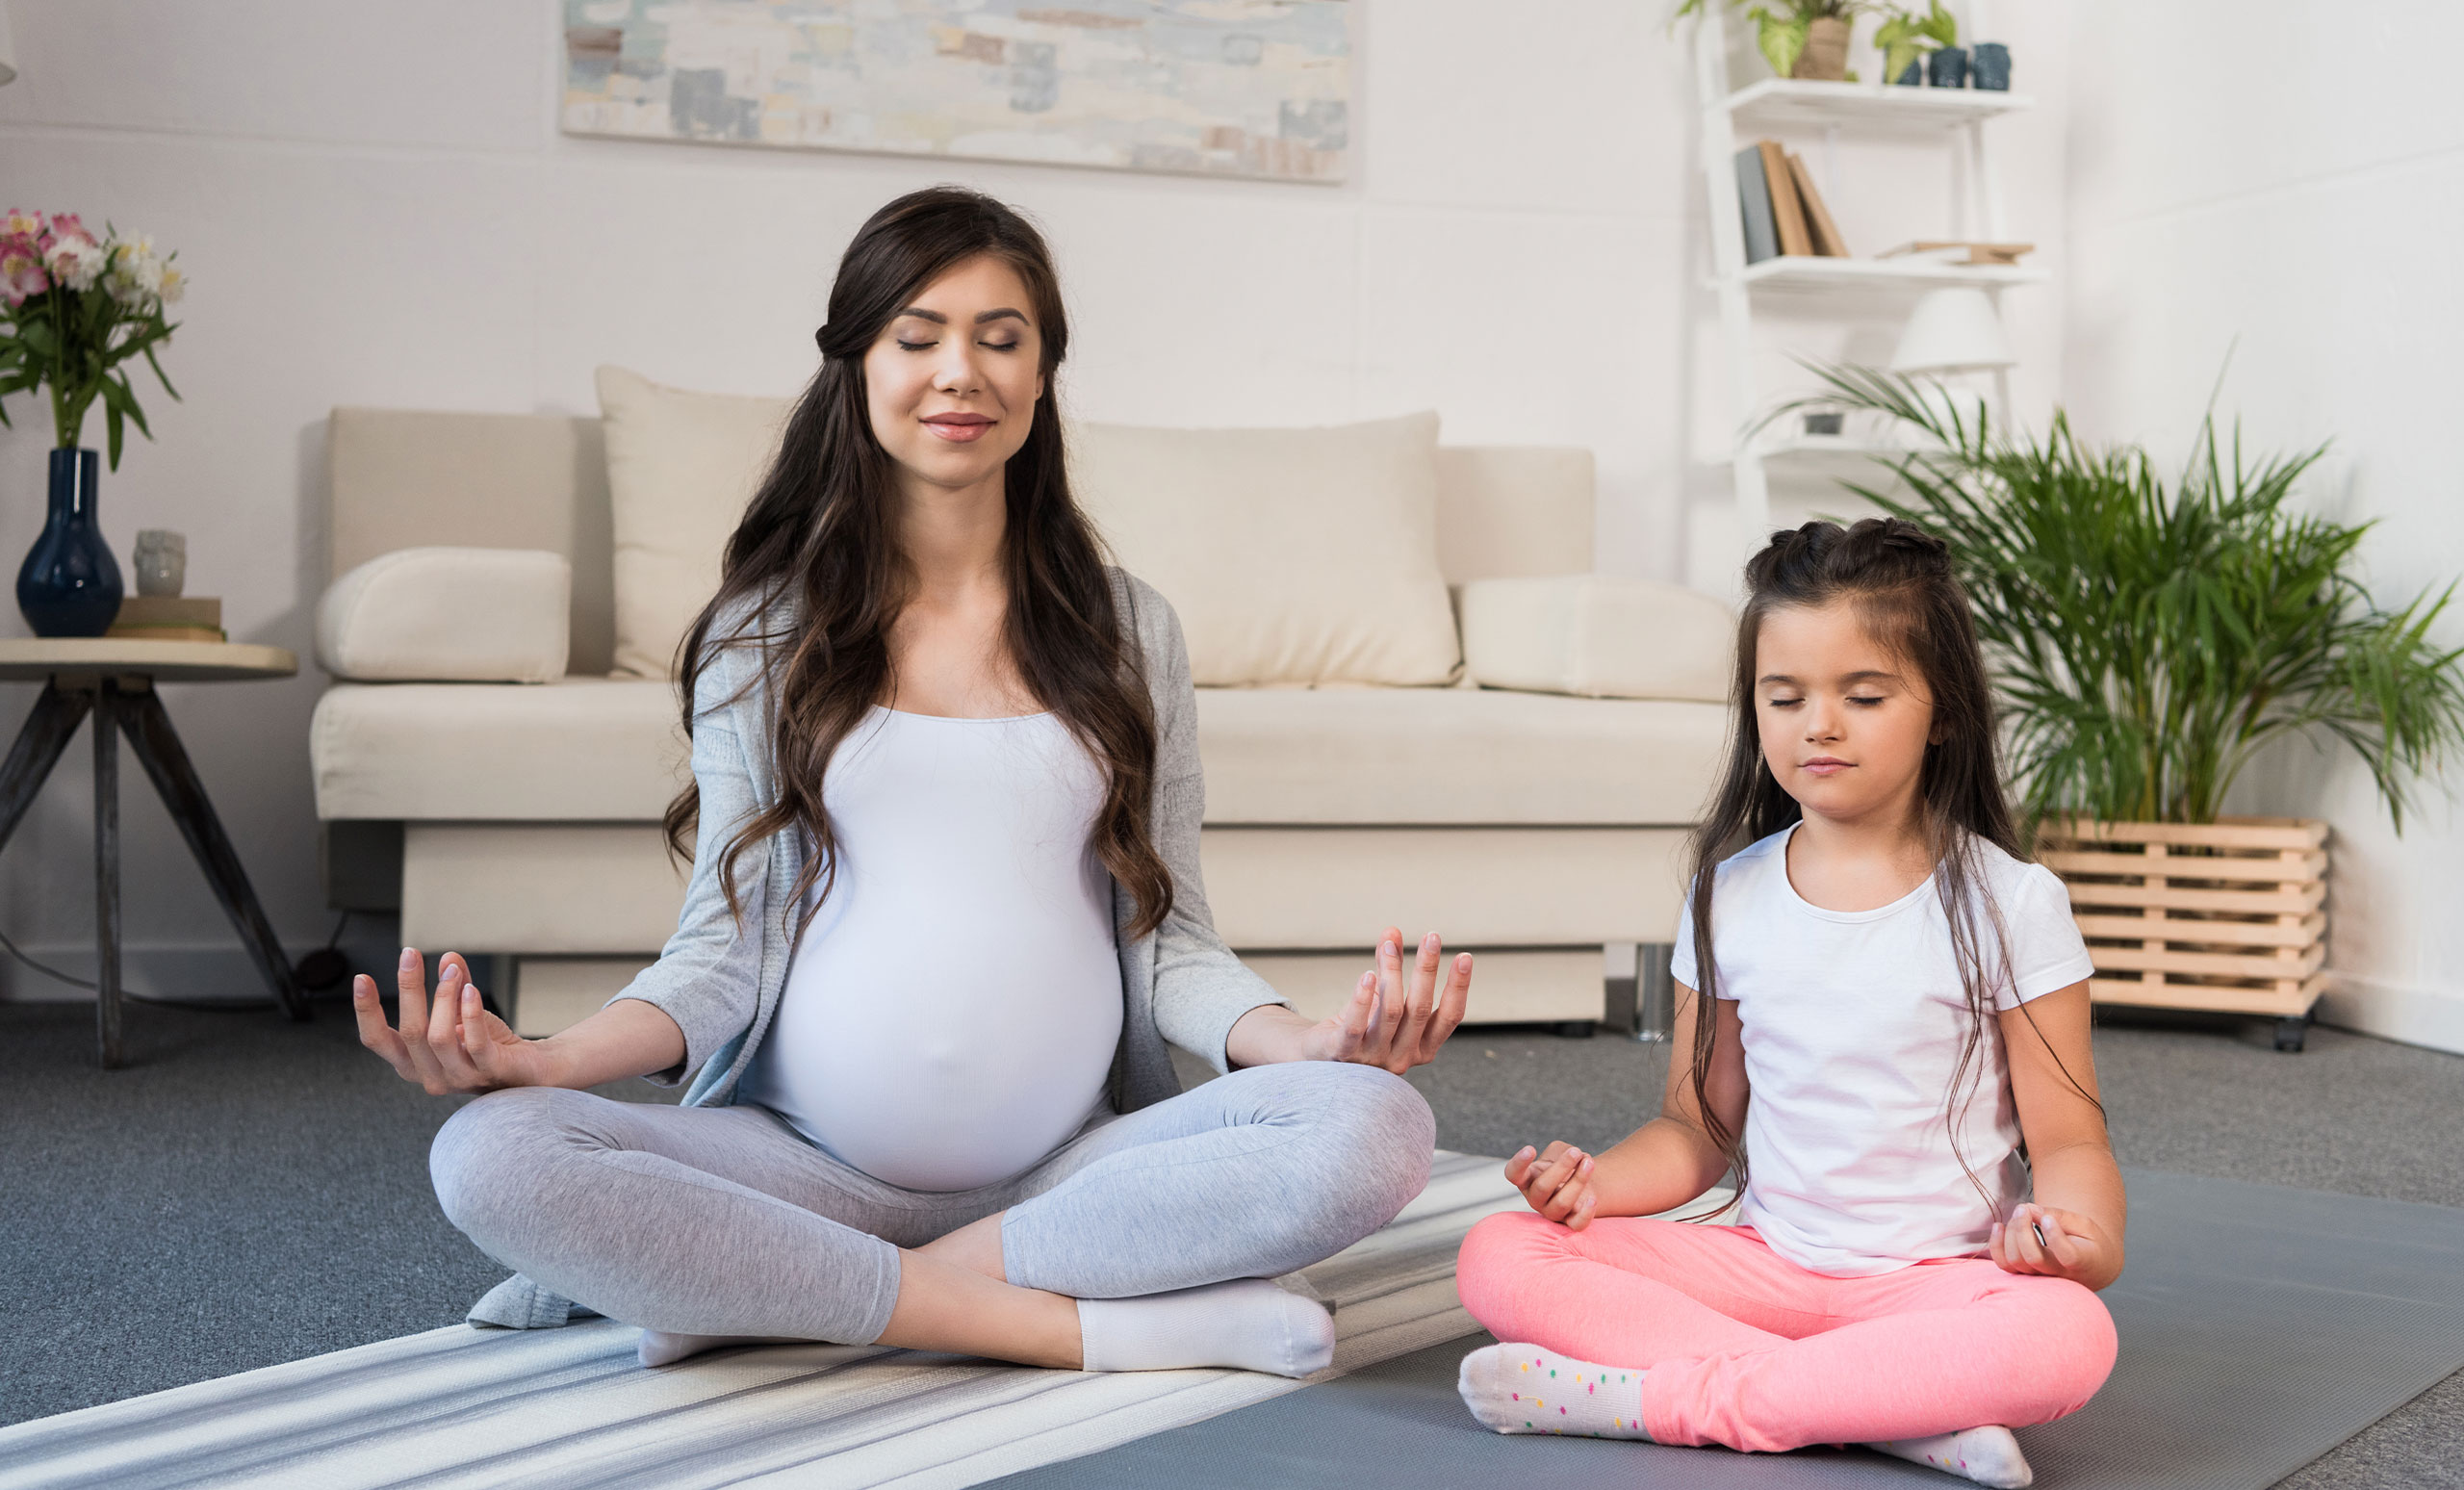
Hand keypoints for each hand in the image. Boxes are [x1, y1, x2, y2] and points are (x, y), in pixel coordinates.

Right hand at [354, 948, 556, 1094]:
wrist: (528, 1069)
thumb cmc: (487, 1044)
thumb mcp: (460, 1014)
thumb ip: (450, 988)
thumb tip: (447, 957)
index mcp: (411, 1063)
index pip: (376, 1041)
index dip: (366, 1011)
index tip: (362, 978)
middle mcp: (429, 1076)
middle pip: (409, 1032)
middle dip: (408, 989)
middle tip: (410, 955)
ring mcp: (459, 1078)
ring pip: (438, 1037)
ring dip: (443, 996)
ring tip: (451, 970)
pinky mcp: (488, 1072)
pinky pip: (474, 1042)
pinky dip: (470, 1012)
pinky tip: (470, 989)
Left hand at [1299, 928, 1470, 1073]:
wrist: (1320, 1060)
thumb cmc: (1360, 1030)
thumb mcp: (1382, 999)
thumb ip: (1389, 968)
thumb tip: (1392, 931)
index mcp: (1422, 1048)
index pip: (1449, 1018)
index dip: (1459, 987)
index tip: (1465, 956)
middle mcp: (1402, 1057)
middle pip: (1420, 1010)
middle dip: (1427, 970)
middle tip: (1432, 936)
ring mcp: (1373, 1059)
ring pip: (1391, 1013)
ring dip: (1392, 974)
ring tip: (1389, 946)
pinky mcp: (1344, 1054)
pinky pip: (1355, 1026)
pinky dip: (1362, 999)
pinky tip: (1367, 975)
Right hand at [1506, 1141, 1596, 1229]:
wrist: (1583, 1183)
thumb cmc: (1565, 1165)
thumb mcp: (1558, 1151)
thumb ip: (1562, 1151)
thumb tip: (1577, 1158)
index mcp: (1527, 1179)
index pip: (1513, 1174)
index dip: (1519, 1163)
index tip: (1531, 1149)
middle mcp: (1536, 1198)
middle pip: (1542, 1187)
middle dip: (1561, 1167)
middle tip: (1576, 1152)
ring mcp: (1552, 1212)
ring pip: (1562, 1202)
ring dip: (1578, 1180)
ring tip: (1589, 1163)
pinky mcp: (1570, 1222)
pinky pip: (1577, 1224)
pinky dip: (1585, 1213)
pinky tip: (1592, 1199)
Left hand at [1990, 1203, 2117, 1287]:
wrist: (2089, 1266)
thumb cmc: (2087, 1242)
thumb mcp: (2084, 1225)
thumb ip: (2059, 1216)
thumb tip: (2030, 1209)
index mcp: (2082, 1262)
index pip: (2067, 1256)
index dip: (2054, 1236)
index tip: (2048, 1218)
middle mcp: (2060, 1274)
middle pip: (2033, 1258)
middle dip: (2022, 1229)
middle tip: (2024, 1207)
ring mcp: (2040, 1277)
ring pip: (2016, 1261)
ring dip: (2011, 1233)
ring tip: (2020, 1213)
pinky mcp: (2024, 1274)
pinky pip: (2004, 1265)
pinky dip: (1996, 1245)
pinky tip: (1999, 1226)